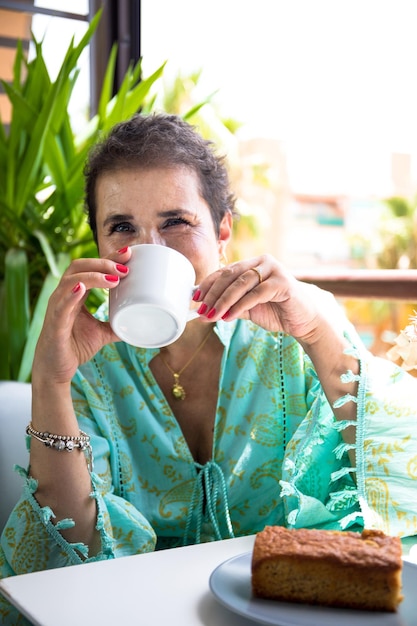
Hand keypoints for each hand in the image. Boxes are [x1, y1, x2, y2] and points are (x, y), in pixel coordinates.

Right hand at [33, 251, 130, 384]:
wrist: (56, 369)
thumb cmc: (73, 347)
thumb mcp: (101, 333)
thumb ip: (117, 326)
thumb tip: (139, 325)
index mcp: (75, 294)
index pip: (90, 268)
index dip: (108, 259)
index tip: (128, 254)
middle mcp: (64, 295)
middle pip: (79, 266)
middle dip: (103, 262)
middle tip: (125, 264)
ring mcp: (57, 307)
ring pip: (70, 280)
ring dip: (93, 276)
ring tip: (113, 278)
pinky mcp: (54, 323)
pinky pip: (61, 305)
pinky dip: (71, 295)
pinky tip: (81, 288)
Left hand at [193, 254, 343, 342]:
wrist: (303, 322)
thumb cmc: (276, 311)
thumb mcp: (247, 308)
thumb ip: (229, 306)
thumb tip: (204, 311)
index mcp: (253, 264)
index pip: (225, 271)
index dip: (208, 284)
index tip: (195, 298)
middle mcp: (263, 262)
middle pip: (230, 276)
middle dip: (213, 294)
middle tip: (202, 309)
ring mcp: (274, 270)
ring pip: (241, 284)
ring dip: (223, 301)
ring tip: (212, 315)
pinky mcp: (283, 283)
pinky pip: (256, 294)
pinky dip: (240, 306)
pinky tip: (229, 317)